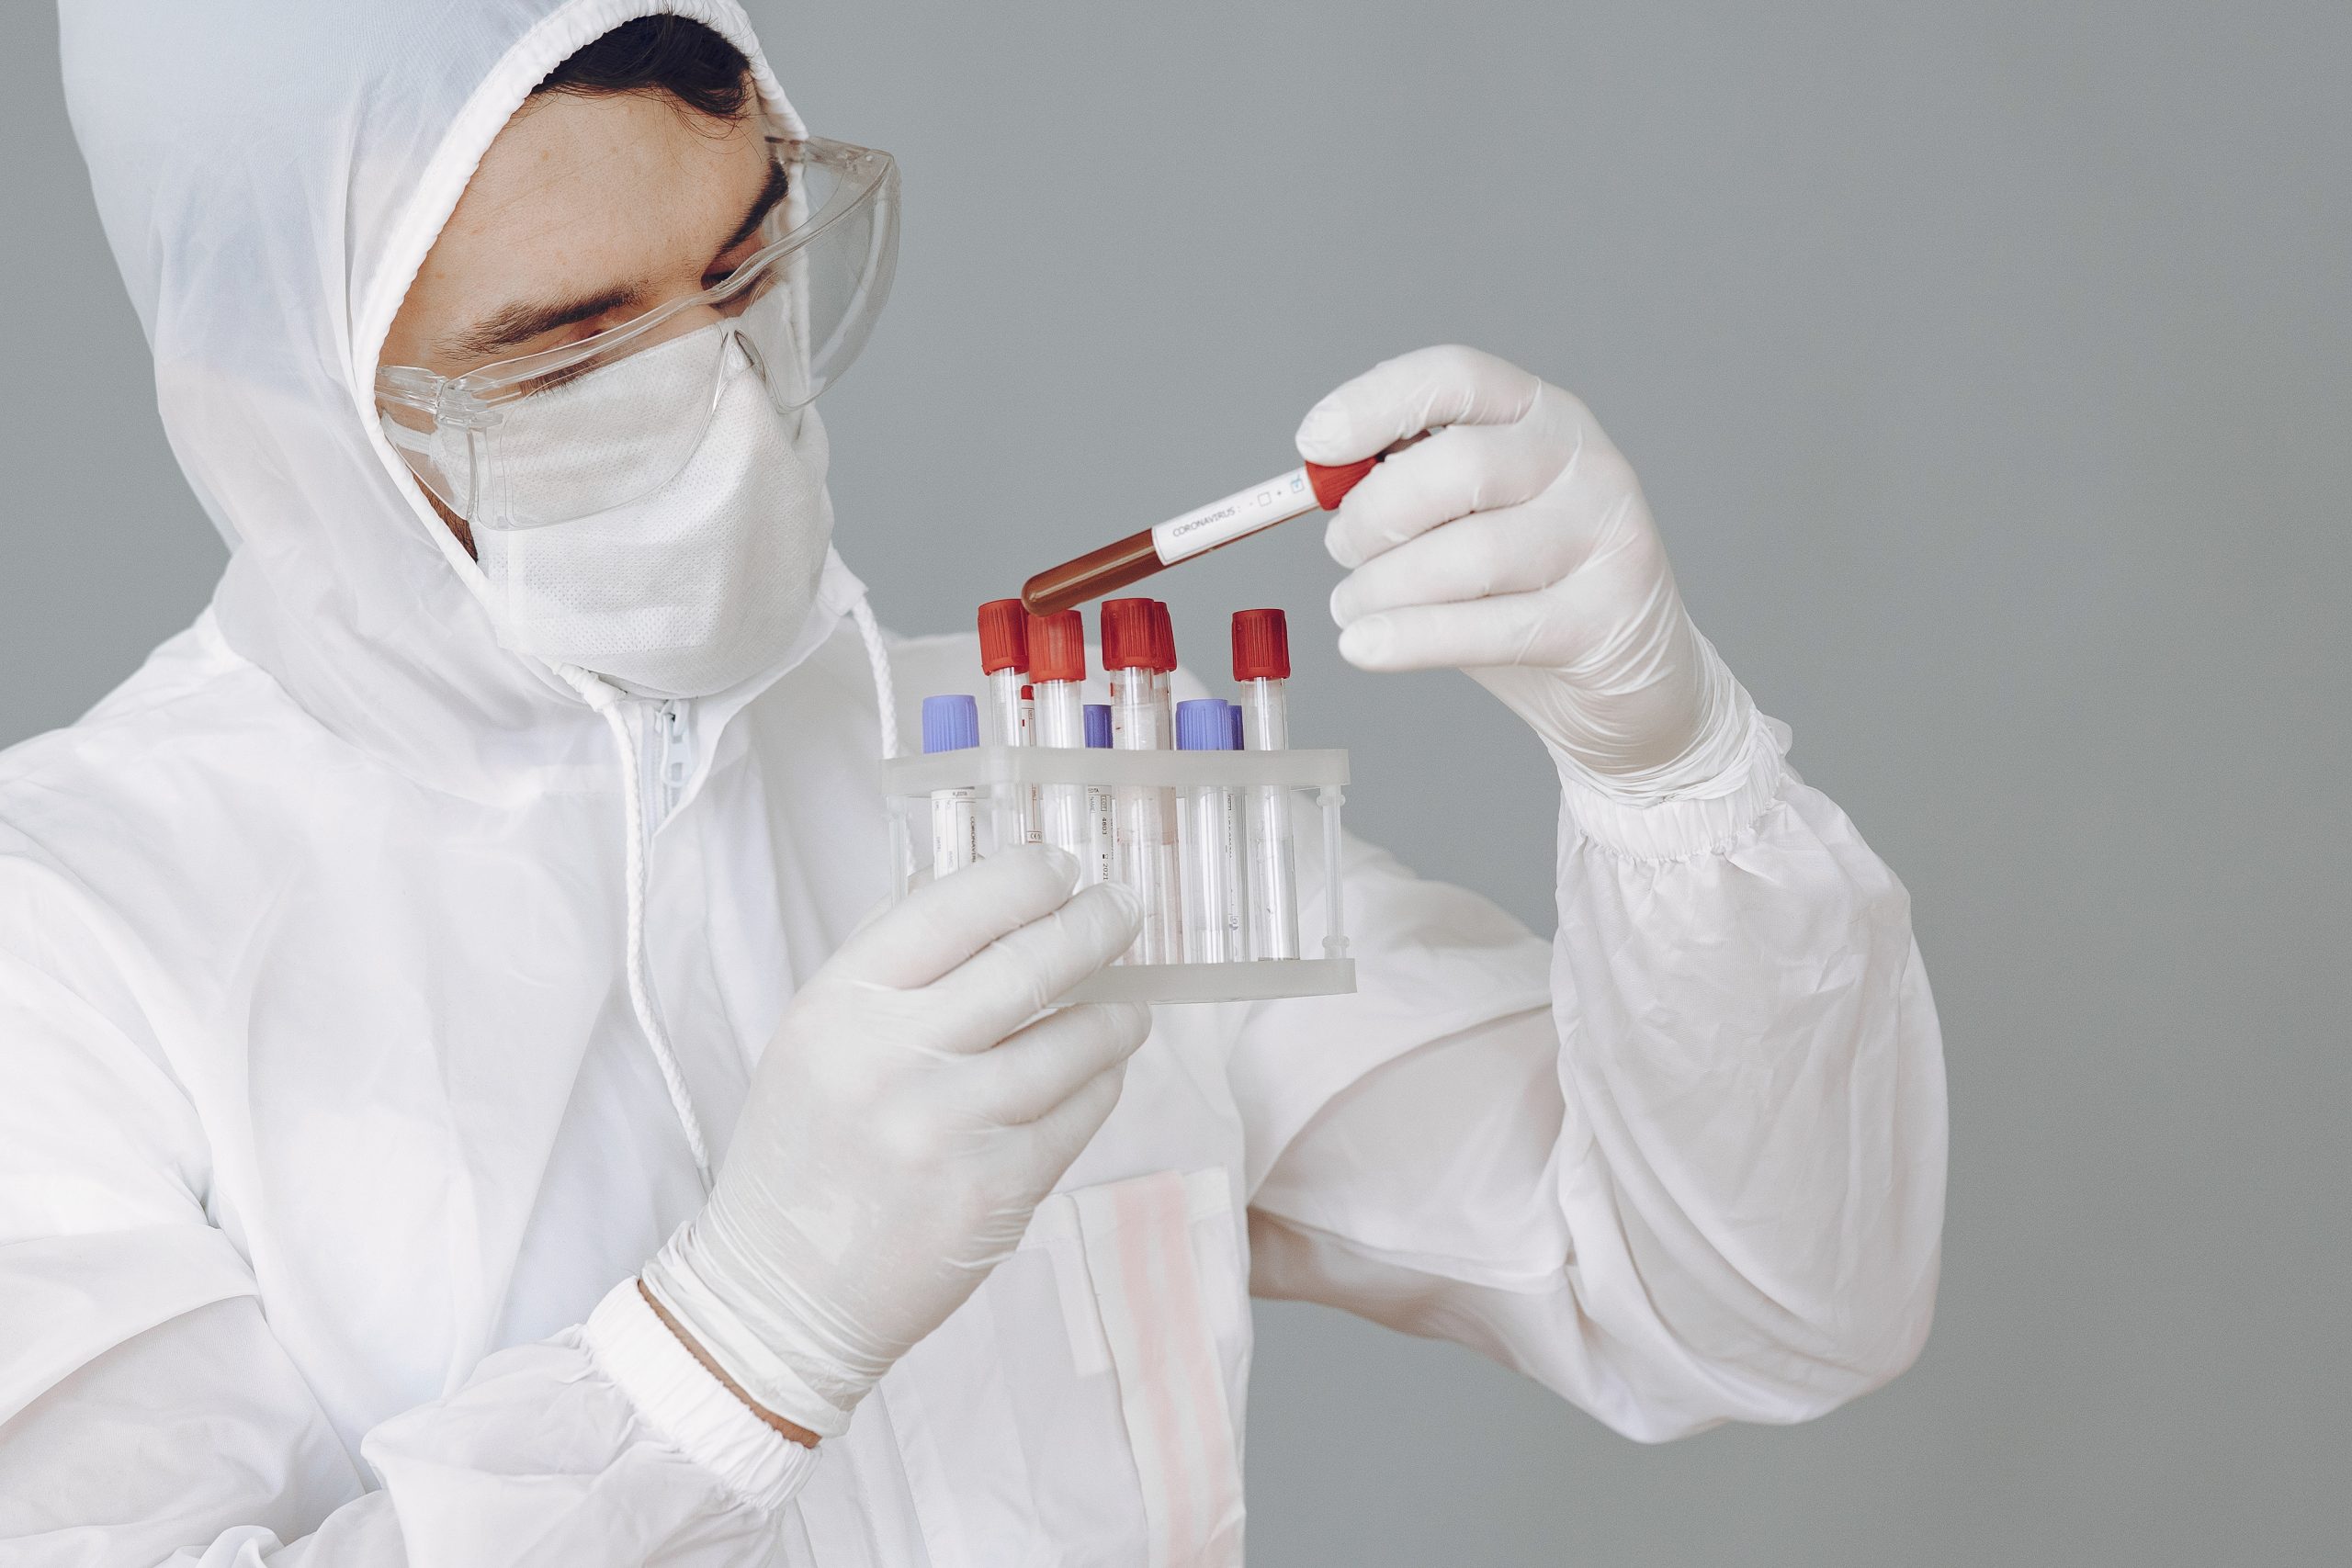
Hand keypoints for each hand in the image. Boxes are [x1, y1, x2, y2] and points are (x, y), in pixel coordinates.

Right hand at [640, 847, 1147, 1437]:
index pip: (953, 907)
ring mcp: (952, 1126)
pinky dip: (1103, 1081)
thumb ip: (889, 965)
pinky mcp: (1000, 1190)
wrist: (782, 1295)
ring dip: (1116, 1011)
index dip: (1023, 876)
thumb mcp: (814, 1038)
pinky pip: (1081, 1112)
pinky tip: (1100, 1070)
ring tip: (1127, 1004)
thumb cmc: (804, 1154)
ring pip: (1075, 1038)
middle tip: (1123, 909)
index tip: (1062, 866)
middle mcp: (895, 1057)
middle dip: (1095, 924)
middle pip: (1030, 962)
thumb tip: (985, 894)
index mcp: (842, 1005)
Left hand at [1301, 345, 1753, 798]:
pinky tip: (1364, 647)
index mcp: (1542, 415)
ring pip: (1469, 555)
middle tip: (1341, 550)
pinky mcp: (1603, 619)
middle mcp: (1582, 461)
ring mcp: (1602, 538)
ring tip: (1353, 608)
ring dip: (1384, 588)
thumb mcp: (1472, 518)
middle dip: (1375, 514)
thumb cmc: (1530, 591)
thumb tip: (1322, 479)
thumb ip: (1411, 489)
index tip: (1314, 443)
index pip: (1458, 376)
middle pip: (1457, 464)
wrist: (1630, 682)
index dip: (1375, 403)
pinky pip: (1489, 629)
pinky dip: (1411, 639)